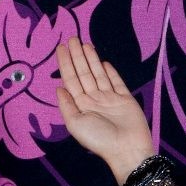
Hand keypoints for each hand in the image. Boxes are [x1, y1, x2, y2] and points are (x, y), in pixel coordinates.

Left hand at [55, 38, 154, 179]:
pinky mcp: (125, 99)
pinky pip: (116, 82)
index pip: (71, 80)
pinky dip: (110, 72)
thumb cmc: (99, 139)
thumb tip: (58, 88)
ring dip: (91, 59)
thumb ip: (66, 105)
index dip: (65, 63)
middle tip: (72, 38)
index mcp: (80, 106)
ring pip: (98, 74)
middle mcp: (93, 100)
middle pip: (83, 73)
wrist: (126, 148)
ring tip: (84, 44)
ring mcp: (109, 99)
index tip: (60, 48)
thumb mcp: (75, 124)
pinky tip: (103, 62)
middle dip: (77, 56)